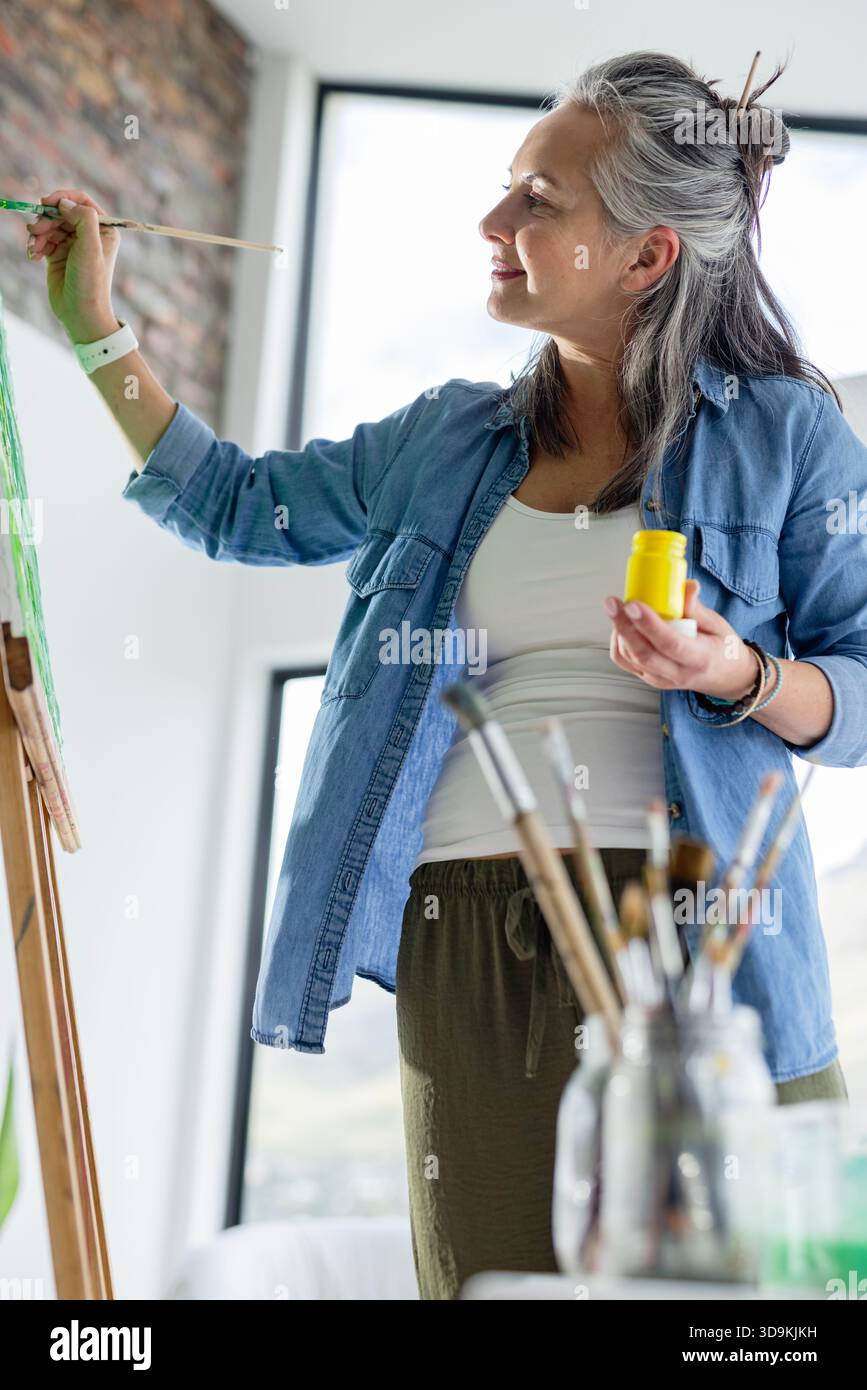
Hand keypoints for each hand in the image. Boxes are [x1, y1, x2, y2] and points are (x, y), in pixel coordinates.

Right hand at [25, 188, 120, 342]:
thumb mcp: (90, 247)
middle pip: (60, 212)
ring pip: (48, 225)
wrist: (80, 314)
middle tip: (34, 230)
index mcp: (103, 229)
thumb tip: (64, 203)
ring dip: (37, 233)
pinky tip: (33, 256)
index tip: (46, 203)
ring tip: (34, 247)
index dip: (62, 198)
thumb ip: (83, 219)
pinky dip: (35, 245)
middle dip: (45, 219)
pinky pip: (42, 240)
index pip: (81, 201)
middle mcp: (88, 235)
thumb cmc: (90, 281)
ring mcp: (71, 245)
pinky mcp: (57, 255)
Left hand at [604, 580, 758, 698]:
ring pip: (631, 659)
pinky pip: (626, 663)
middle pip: (644, 653)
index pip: (670, 643)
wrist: (726, 677)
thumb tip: (687, 585)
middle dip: (623, 626)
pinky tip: (621, 626)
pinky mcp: (651, 678)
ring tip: (617, 608)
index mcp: (700, 658)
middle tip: (613, 603)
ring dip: (619, 632)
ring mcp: (662, 679)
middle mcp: (679, 673)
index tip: (634, 604)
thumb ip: (698, 608)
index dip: (649, 624)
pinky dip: (618, 643)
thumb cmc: (723, 648)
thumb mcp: (718, 625)